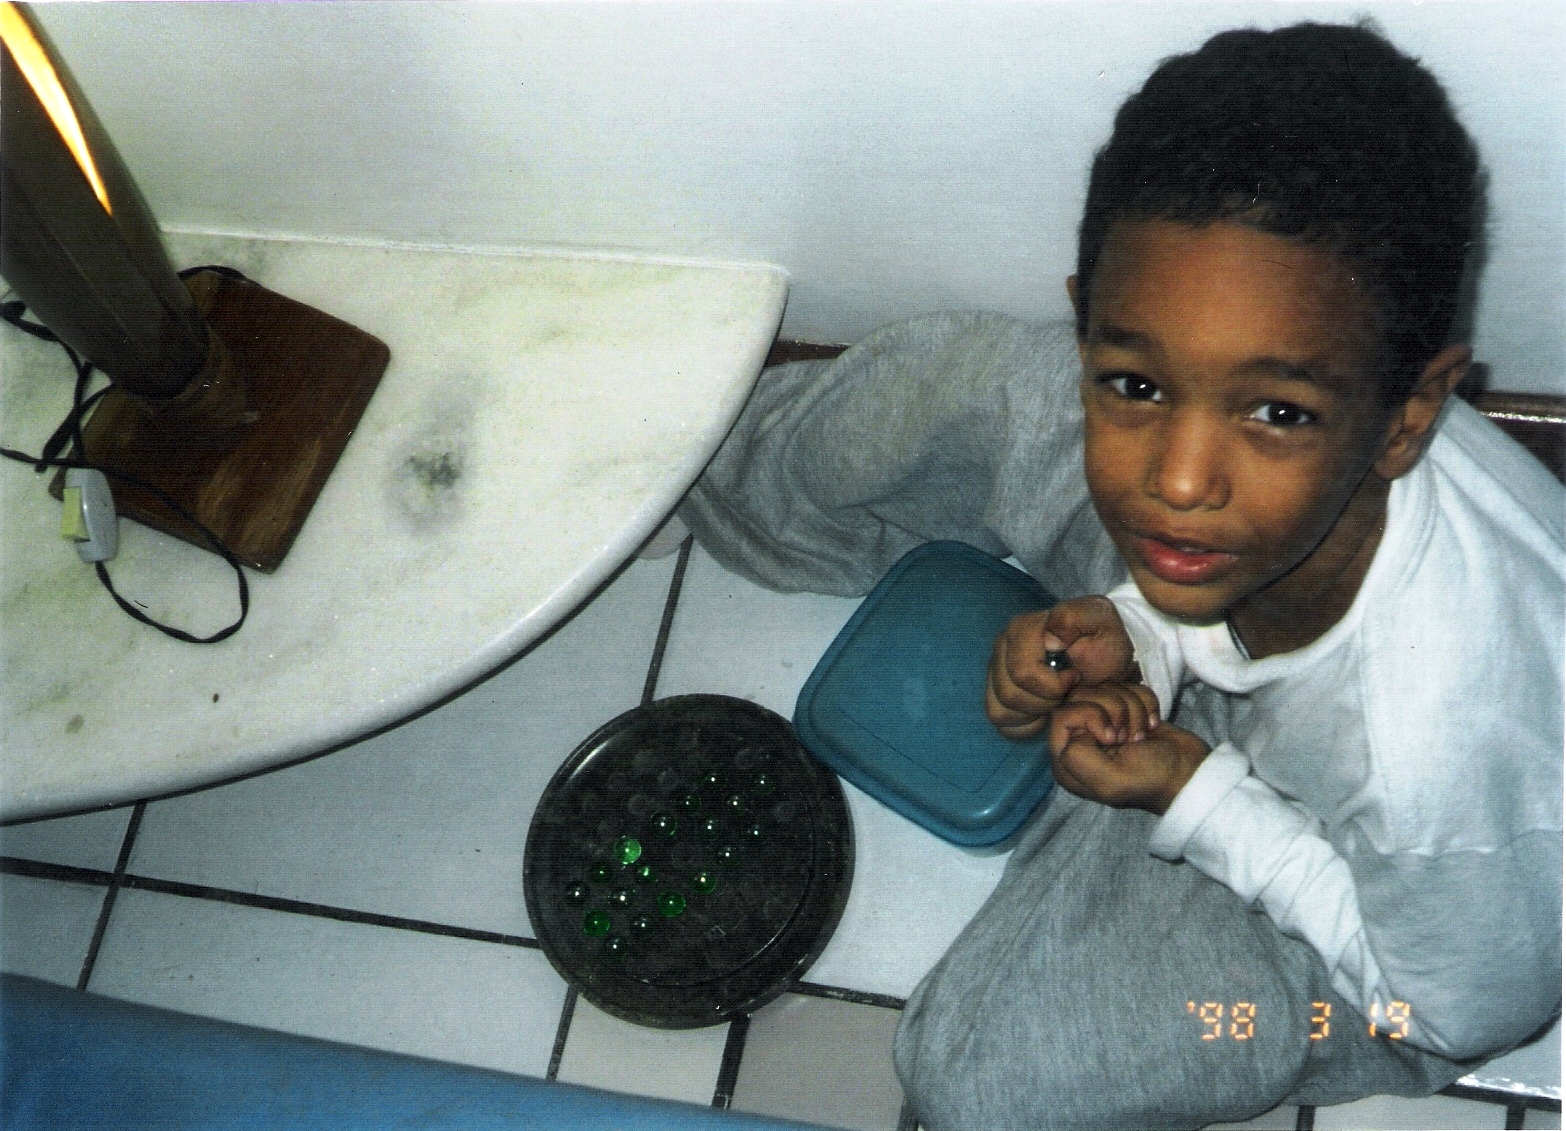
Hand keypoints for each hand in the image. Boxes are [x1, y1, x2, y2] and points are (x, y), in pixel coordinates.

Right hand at [985, 596, 1140, 739]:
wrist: (1104, 660)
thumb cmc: (1103, 643)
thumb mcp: (1101, 621)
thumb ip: (1074, 618)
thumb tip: (1048, 639)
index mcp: (1022, 628)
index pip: (1022, 672)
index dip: (1053, 685)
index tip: (1075, 676)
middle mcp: (1001, 646)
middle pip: (1009, 694)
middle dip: (1045, 701)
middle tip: (1067, 692)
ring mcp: (995, 670)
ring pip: (1001, 710)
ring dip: (1035, 712)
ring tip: (1057, 699)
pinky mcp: (995, 692)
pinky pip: (1001, 719)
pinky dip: (1025, 723)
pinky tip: (1044, 710)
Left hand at [1047, 682, 1208, 814]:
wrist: (1191, 773)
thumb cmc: (1151, 780)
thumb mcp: (1109, 781)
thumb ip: (1077, 756)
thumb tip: (1077, 729)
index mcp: (1066, 761)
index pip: (1061, 715)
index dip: (1090, 717)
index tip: (1114, 738)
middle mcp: (1078, 739)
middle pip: (1081, 695)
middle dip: (1114, 709)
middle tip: (1130, 736)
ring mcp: (1101, 722)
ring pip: (1104, 688)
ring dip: (1132, 707)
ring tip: (1142, 734)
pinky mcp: (1124, 710)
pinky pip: (1125, 686)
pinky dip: (1144, 701)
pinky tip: (1152, 725)